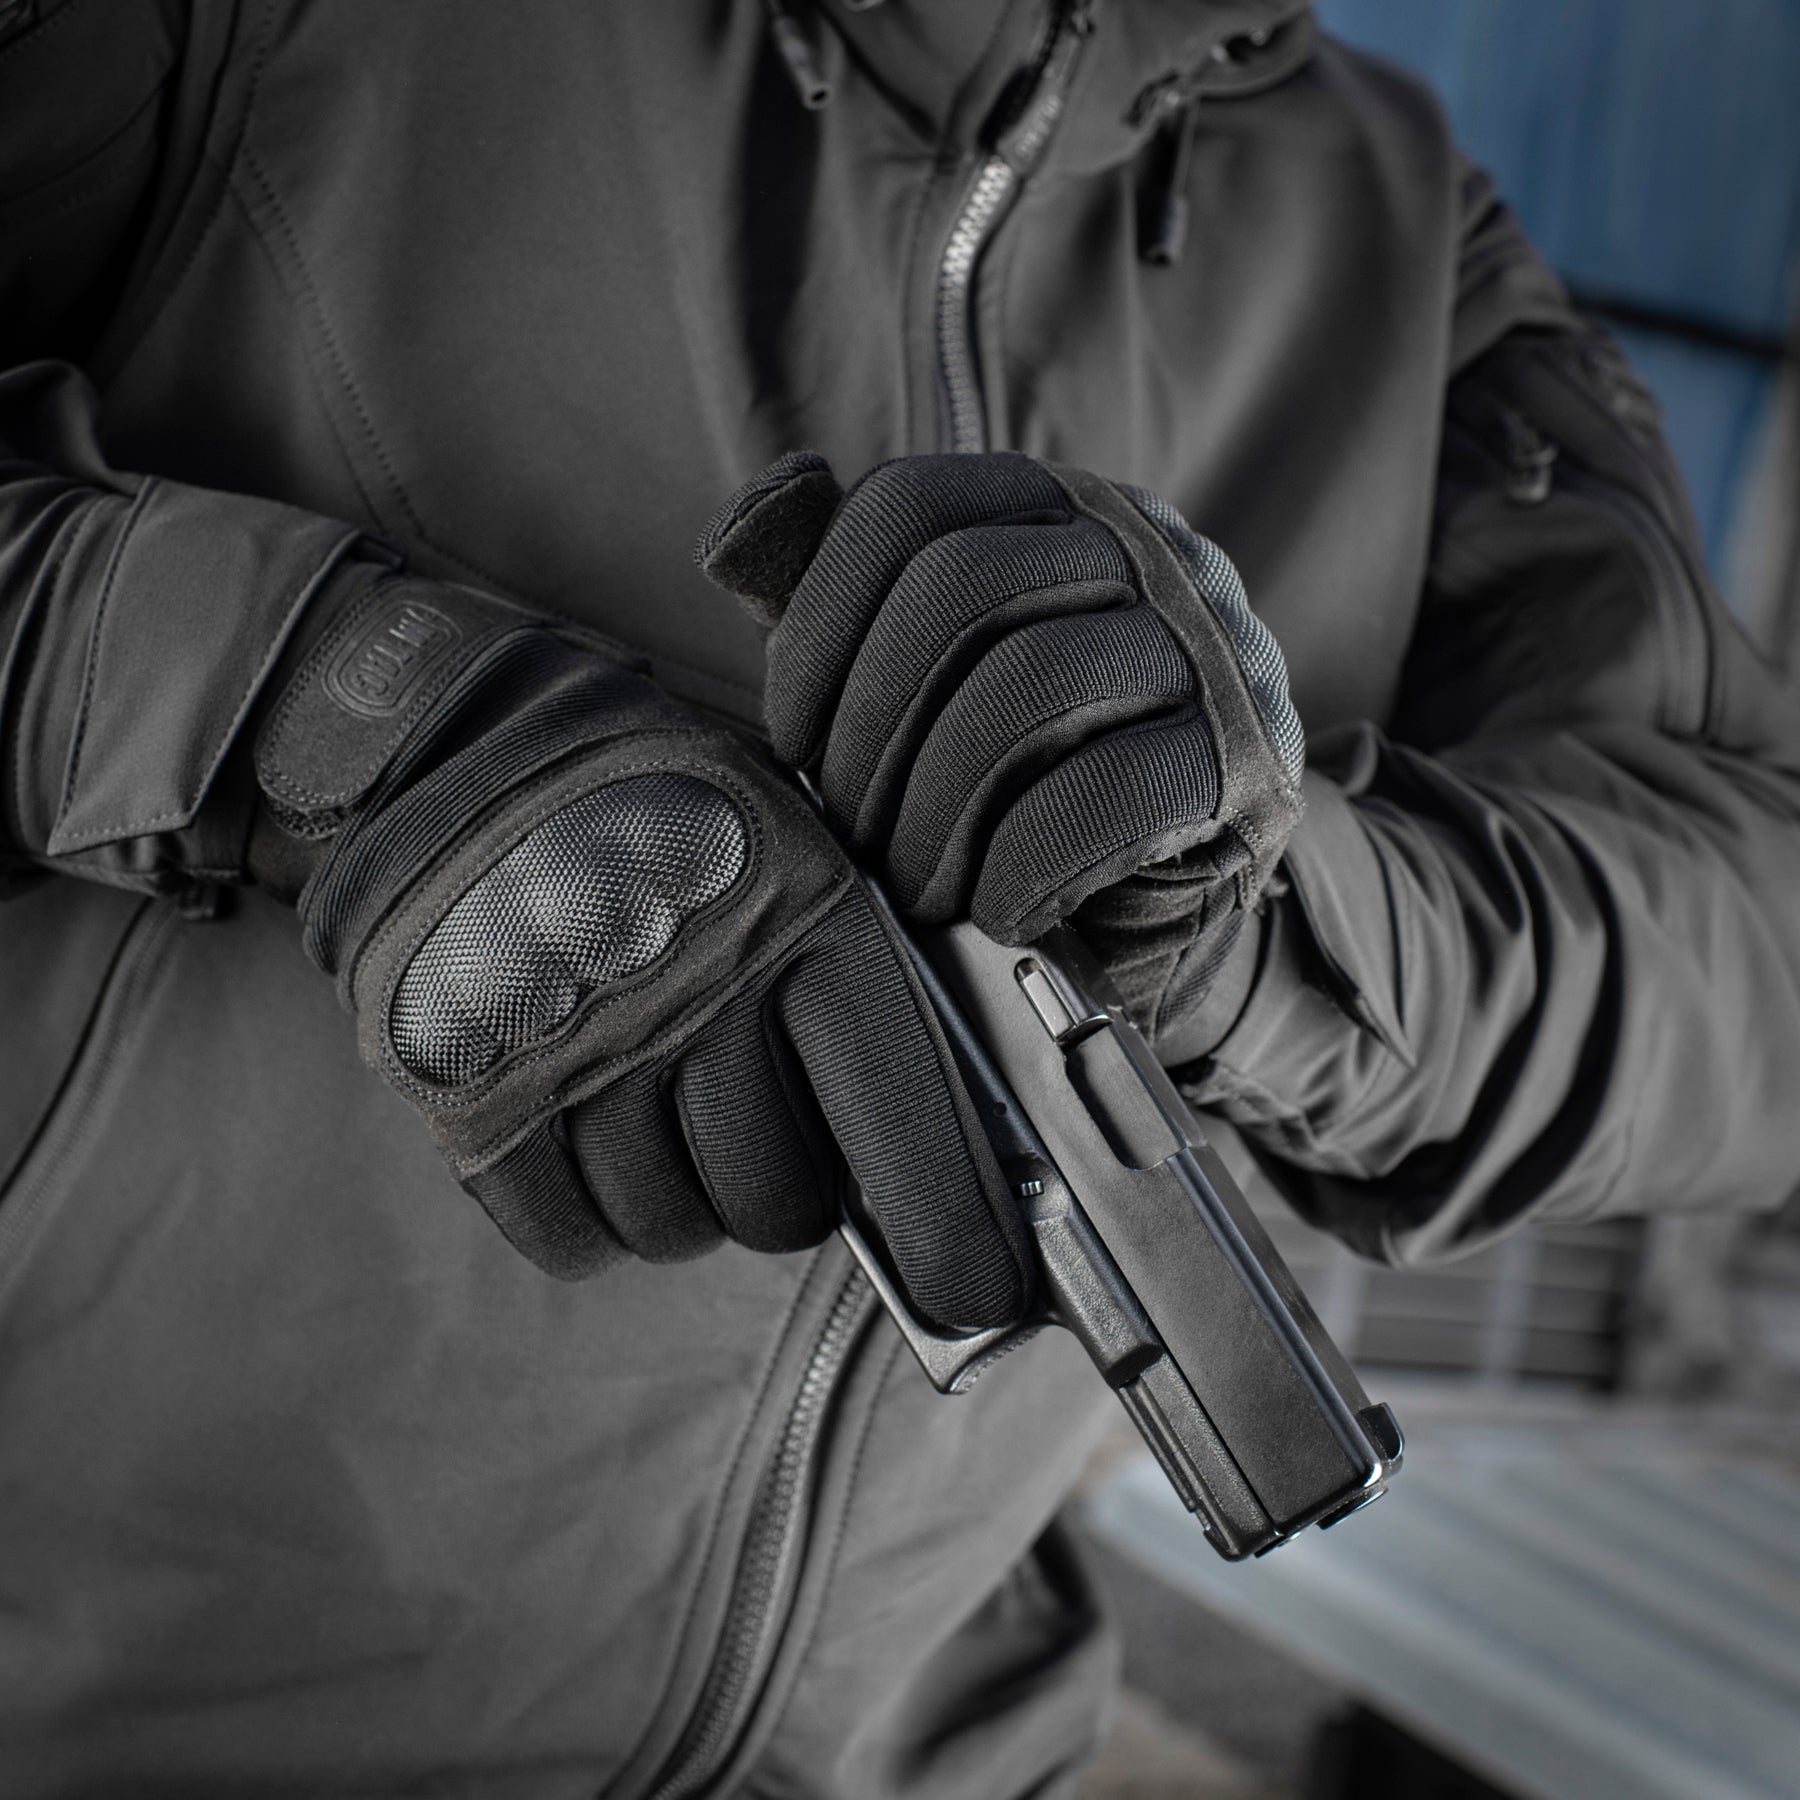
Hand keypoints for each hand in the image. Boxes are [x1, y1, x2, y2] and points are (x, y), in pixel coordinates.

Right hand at [250, 567, 1031, 1327]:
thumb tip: (957, 1139)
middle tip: (773, 1133)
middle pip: (780, 1207)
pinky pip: (569, 1237)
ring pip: (675, 1228)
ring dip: (689, 1199)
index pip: (900, 1121)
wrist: (475, 740)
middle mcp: (701, 998)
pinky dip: (594, 1217)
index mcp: (805, 923)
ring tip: (673, 1111)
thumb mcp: (799, 848)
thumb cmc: (669, 805)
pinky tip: (600, 1141)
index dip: (949, 1228)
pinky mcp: (477, 1091)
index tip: (977, 1291)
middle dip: (792, 1195)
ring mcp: (583, 1050)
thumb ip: (871, 975)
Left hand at [696, 451, 1303, 1034]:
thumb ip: (839, 601)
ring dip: (934, 810)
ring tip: (912, 883)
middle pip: (961, 589)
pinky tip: (998, 908)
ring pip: (1028, 685)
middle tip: (851, 832)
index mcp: (1053, 506)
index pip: (908, 506)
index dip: (819, 625)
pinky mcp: (1248, 763)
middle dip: (871, 733)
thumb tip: (740, 533)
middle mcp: (1146, 548)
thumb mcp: (921, 678)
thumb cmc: (1019, 777)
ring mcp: (1212, 647)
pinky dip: (1021, 866)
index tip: (791, 738)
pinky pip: (1105, 795)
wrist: (1161, 897)